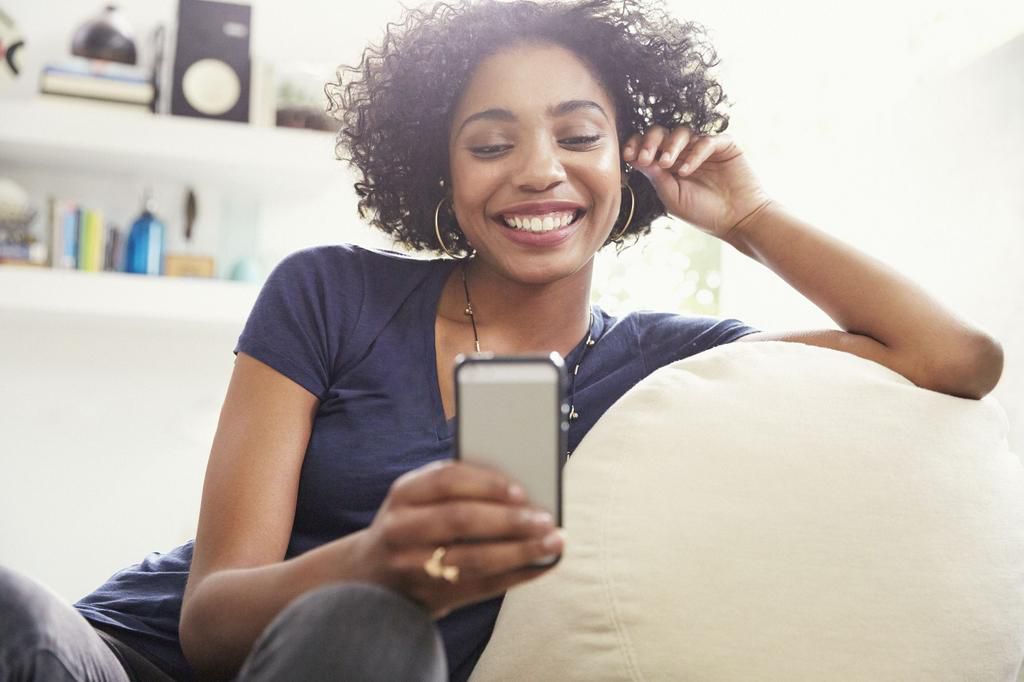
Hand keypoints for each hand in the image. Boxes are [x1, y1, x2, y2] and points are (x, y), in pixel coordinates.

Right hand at [358, 459, 563, 618]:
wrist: (370, 578)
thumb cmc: (412, 525)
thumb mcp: (418, 499)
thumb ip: (456, 489)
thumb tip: (520, 489)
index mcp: (403, 494)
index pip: (445, 479)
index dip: (486, 483)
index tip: (520, 489)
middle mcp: (402, 529)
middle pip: (460, 520)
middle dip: (509, 519)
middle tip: (545, 519)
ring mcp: (413, 566)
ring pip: (473, 558)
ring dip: (520, 551)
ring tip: (553, 541)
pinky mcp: (431, 595)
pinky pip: (481, 587)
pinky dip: (517, 575)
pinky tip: (541, 564)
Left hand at [622, 126, 772, 240]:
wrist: (737, 220)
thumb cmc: (703, 212)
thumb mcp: (672, 196)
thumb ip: (655, 176)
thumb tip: (636, 157)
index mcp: (668, 164)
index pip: (648, 145)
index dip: (637, 145)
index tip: (628, 155)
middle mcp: (684, 152)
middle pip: (662, 133)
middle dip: (650, 142)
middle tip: (645, 157)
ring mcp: (703, 147)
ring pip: (682, 132)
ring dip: (670, 146)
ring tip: (666, 164)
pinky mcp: (724, 145)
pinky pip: (706, 140)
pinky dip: (694, 153)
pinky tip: (687, 170)